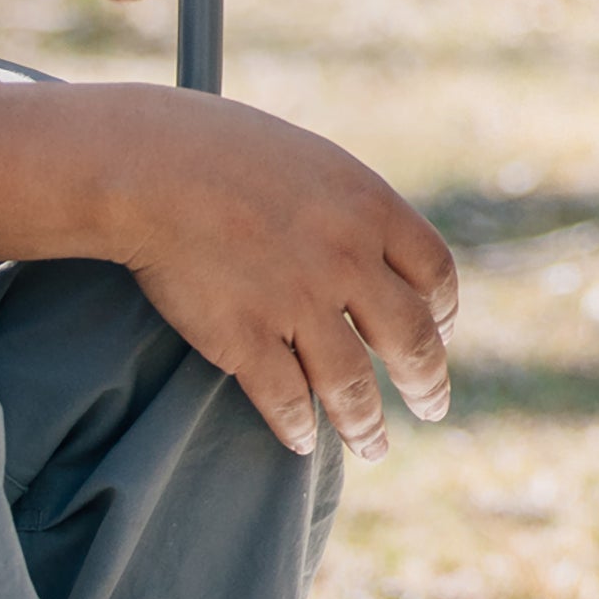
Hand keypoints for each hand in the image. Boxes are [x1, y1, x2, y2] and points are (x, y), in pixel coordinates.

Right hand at [90, 87, 458, 460]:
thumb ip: (353, 210)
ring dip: (367, 425)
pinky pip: (285, 399)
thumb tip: (377, 252)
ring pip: (352, 385)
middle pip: (411, 338)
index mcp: (371, 207)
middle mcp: (347, 259)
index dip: (444, 311)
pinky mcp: (245, 339)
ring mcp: (297, 302)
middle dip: (427, 382)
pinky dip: (298, 427)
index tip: (442, 332)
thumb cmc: (227, 152)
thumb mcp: (316, 165)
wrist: (154, 165)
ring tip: (373, 447)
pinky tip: (302, 441)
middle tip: (433, 408)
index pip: (436, 273)